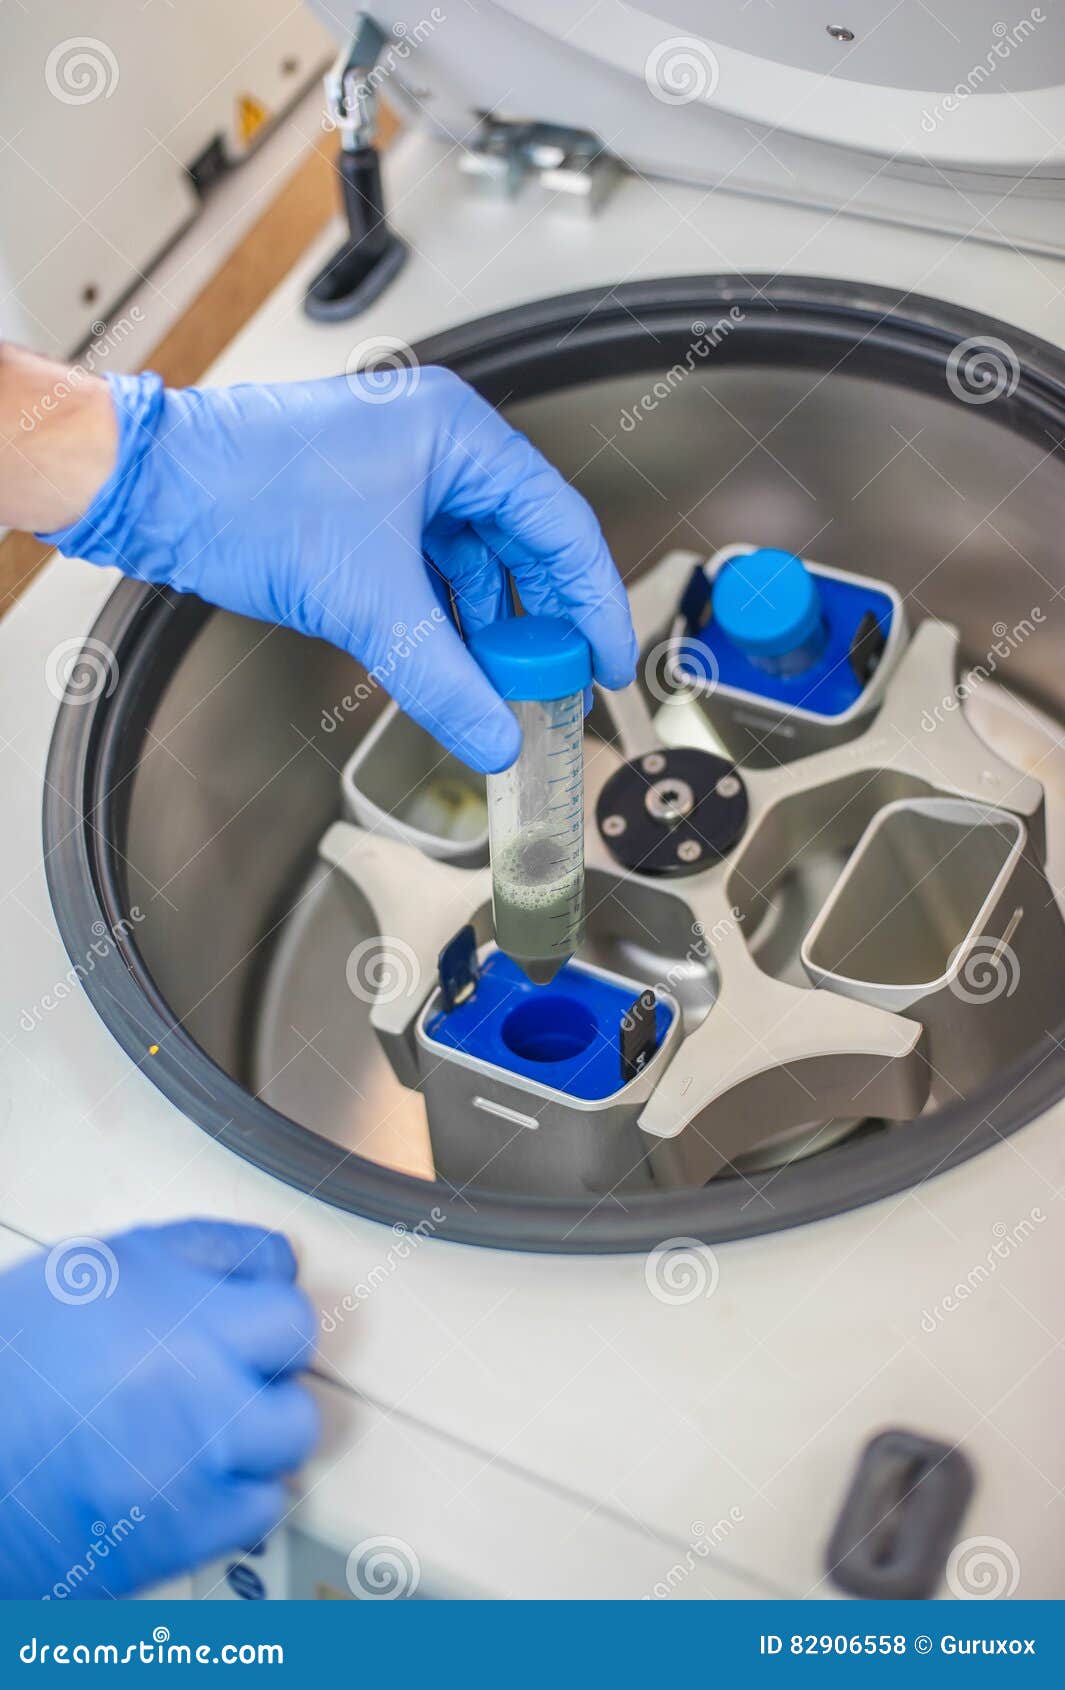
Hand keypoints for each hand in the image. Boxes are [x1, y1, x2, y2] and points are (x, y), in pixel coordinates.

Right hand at [0, 1220, 318, 1598]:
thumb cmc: (6, 1367)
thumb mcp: (96, 1271)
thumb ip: (193, 1255)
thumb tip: (263, 1260)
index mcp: (171, 1307)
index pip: (284, 1289)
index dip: (264, 1298)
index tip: (250, 1310)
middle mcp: (196, 1381)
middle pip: (295, 1354)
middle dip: (264, 1355)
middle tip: (223, 1364)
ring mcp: (196, 1462)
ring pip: (289, 1432)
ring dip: (258, 1423)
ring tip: (206, 1422)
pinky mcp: (182, 1534)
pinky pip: (260, 1507)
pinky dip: (238, 1493)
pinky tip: (193, 1475)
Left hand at [40, 366, 637, 771]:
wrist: (151, 488)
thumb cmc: (239, 494)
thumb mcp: (367, 601)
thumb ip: (443, 677)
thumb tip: (493, 734)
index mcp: (458, 436)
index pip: (560, 526)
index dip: (594, 604)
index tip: (610, 662)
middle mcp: (437, 447)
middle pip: (523, 545)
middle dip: (540, 623)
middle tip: (562, 685)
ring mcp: (399, 475)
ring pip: (473, 562)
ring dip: (488, 628)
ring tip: (503, 687)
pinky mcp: (364, 509)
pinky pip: (429, 571)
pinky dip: (445, 619)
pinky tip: (453, 664)